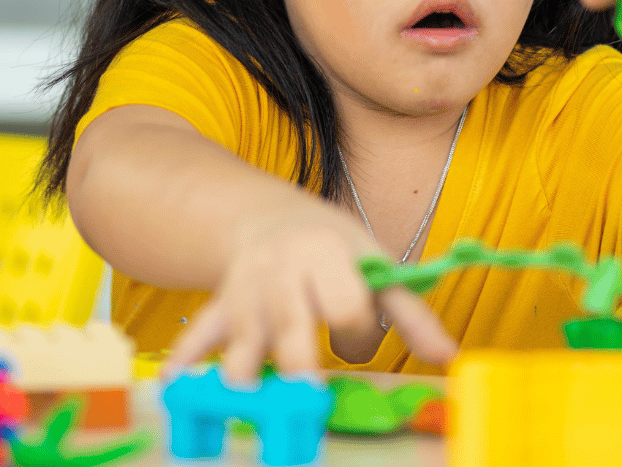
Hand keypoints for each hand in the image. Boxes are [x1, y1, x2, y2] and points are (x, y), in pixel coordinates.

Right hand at [162, 203, 457, 382]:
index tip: (356, 339)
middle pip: (293, 323)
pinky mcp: (222, 306)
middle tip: (309, 401)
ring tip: (245, 404)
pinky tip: (173, 385)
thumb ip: (409, 311)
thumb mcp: (374, 263)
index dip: (356, 331)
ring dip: (242, 370)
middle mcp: (284, 269)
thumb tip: (449, 356)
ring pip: (245, 334)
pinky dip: (186, 357)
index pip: (345, 301)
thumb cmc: (331, 248)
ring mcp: (248, 288)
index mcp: (328, 254)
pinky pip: (201, 331)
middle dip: (299, 364)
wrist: (267, 217)